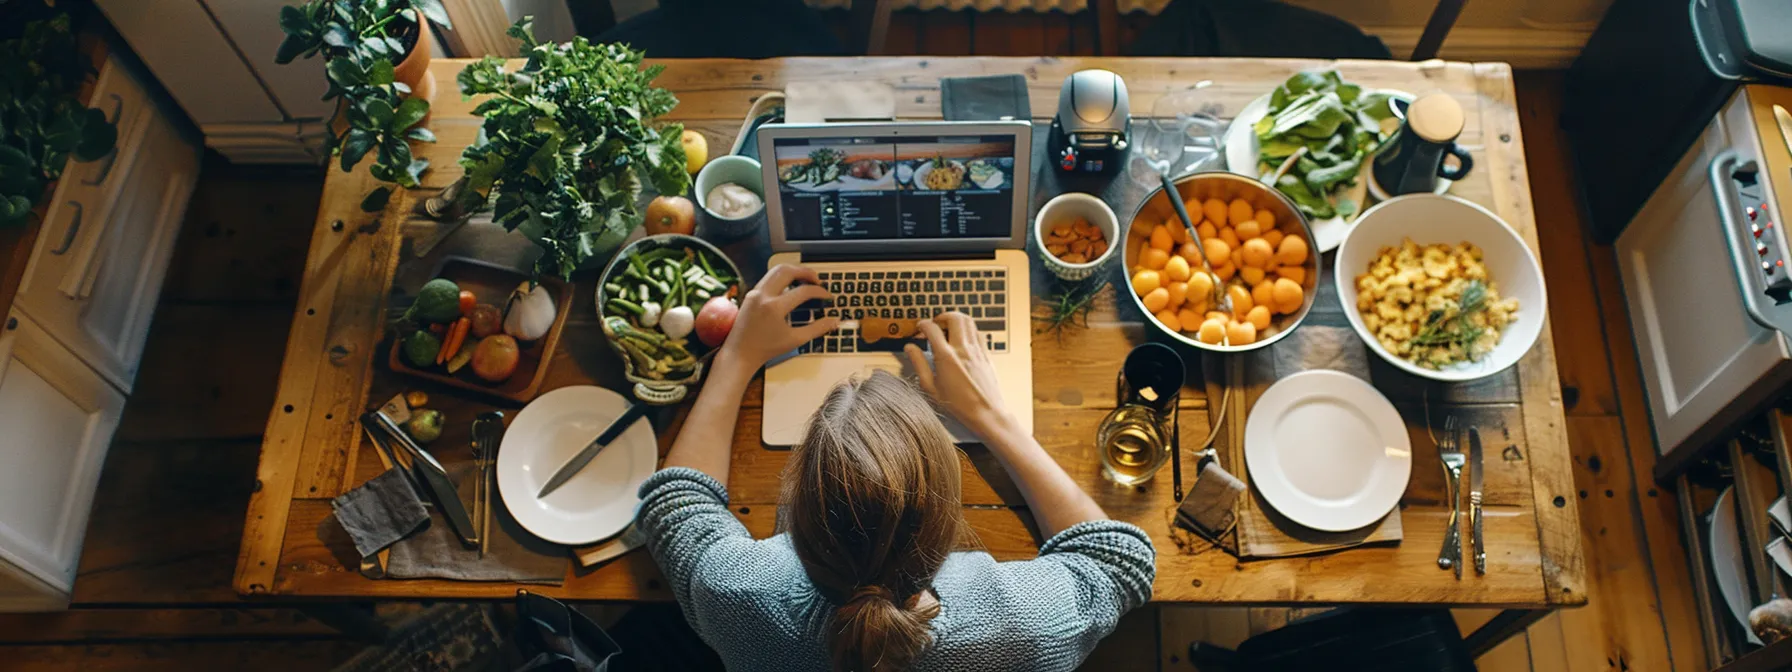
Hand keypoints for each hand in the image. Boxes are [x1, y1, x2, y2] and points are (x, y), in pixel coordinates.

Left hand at [719, 264, 838, 370]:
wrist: (740, 353)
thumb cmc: (765, 349)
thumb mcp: (795, 339)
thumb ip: (817, 329)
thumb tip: (834, 321)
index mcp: (774, 307)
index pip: (803, 291)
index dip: (819, 292)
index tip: (827, 296)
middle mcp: (763, 295)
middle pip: (788, 271)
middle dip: (806, 272)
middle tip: (817, 280)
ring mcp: (755, 292)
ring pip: (776, 270)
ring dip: (793, 271)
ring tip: (805, 279)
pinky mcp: (751, 294)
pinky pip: (769, 278)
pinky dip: (782, 277)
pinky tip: (791, 286)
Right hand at [904, 312, 1015, 440]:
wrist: (986, 413)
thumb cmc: (958, 404)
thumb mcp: (931, 387)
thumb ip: (919, 364)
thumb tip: (910, 348)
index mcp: (946, 357)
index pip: (931, 328)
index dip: (922, 325)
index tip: (919, 328)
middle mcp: (963, 349)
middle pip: (953, 317)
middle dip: (941, 317)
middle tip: (935, 325)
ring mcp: (977, 350)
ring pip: (968, 321)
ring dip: (956, 320)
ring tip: (948, 329)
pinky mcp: (986, 354)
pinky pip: (978, 332)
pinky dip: (968, 329)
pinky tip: (962, 339)